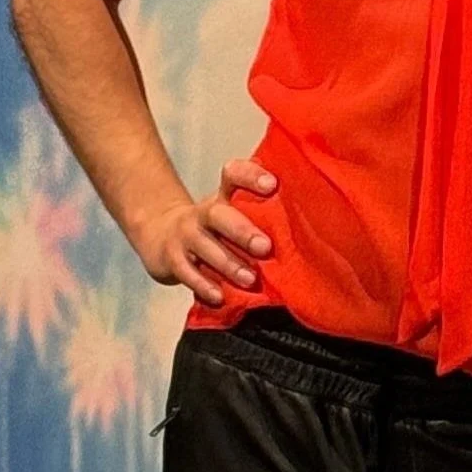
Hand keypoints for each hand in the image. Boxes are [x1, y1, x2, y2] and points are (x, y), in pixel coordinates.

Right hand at [135, 158, 277, 305]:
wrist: (162, 237)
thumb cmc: (216, 229)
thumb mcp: (233, 213)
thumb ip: (261, 215)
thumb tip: (308, 228)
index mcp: (224, 197)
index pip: (234, 176)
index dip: (250, 176)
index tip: (272, 185)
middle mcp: (204, 213)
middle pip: (219, 215)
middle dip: (242, 231)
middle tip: (265, 247)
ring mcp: (186, 235)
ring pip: (205, 247)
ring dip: (228, 264)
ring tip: (250, 279)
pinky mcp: (172, 259)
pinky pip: (186, 272)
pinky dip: (203, 285)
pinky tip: (219, 296)